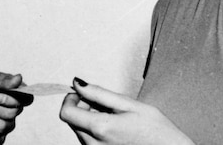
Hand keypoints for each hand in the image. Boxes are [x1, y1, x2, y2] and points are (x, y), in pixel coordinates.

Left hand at [58, 78, 193, 144]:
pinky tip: (114, 129)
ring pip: (80, 132)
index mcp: (101, 128)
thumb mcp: (130, 104)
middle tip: (103, 104)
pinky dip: (95, 133)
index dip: (70, 99)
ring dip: (89, 121)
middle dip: (82, 108)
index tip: (80, 93)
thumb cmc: (157, 131)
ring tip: (114, 118)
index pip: (66, 112)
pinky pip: (89, 142)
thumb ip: (99, 93)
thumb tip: (78, 83)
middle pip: (72, 122)